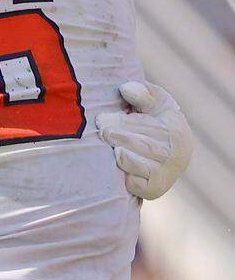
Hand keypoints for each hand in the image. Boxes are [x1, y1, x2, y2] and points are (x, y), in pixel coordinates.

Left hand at [97, 80, 192, 199]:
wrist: (160, 156)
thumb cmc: (154, 122)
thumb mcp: (153, 102)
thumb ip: (143, 93)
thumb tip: (126, 88)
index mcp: (177, 132)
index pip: (148, 128)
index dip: (122, 123)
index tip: (102, 119)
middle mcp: (177, 157)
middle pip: (138, 144)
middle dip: (115, 136)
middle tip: (102, 131)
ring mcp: (166, 176)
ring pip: (130, 161)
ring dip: (117, 153)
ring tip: (111, 146)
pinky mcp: (153, 191)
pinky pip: (131, 183)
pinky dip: (121, 175)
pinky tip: (115, 166)